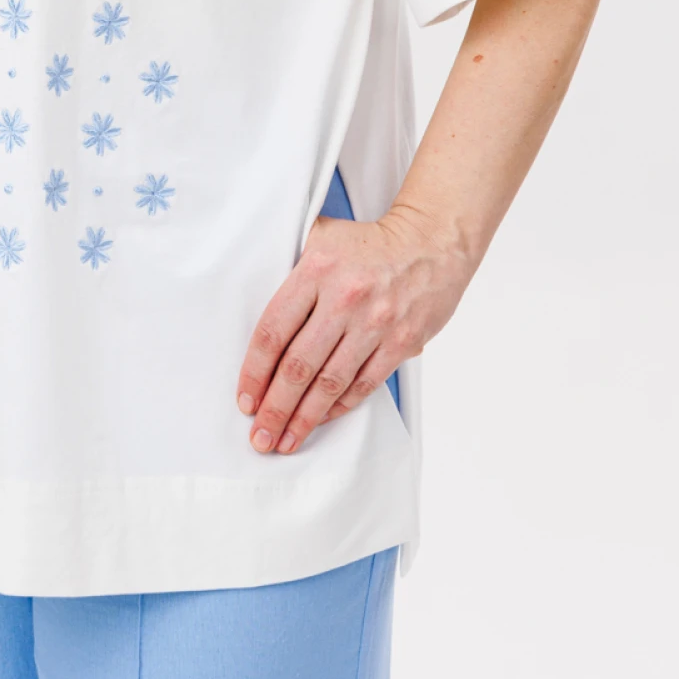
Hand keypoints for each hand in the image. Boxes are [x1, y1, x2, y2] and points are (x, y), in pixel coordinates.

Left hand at [234, 201, 471, 454]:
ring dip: (304, 418)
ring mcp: (375, 322)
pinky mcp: (402, 341)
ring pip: (330, 382)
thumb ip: (291, 272)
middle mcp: (344, 297)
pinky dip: (340, 407)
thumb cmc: (370, 244)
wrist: (432, 240)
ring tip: (286, 441)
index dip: (254, 372)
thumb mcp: (321, 237)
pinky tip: (321, 420)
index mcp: (316, 269)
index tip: (245, 400)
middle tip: (260, 436)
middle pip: (298, 365)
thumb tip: (261, 315)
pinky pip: (364, 384)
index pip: (273, 331)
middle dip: (274, 408)